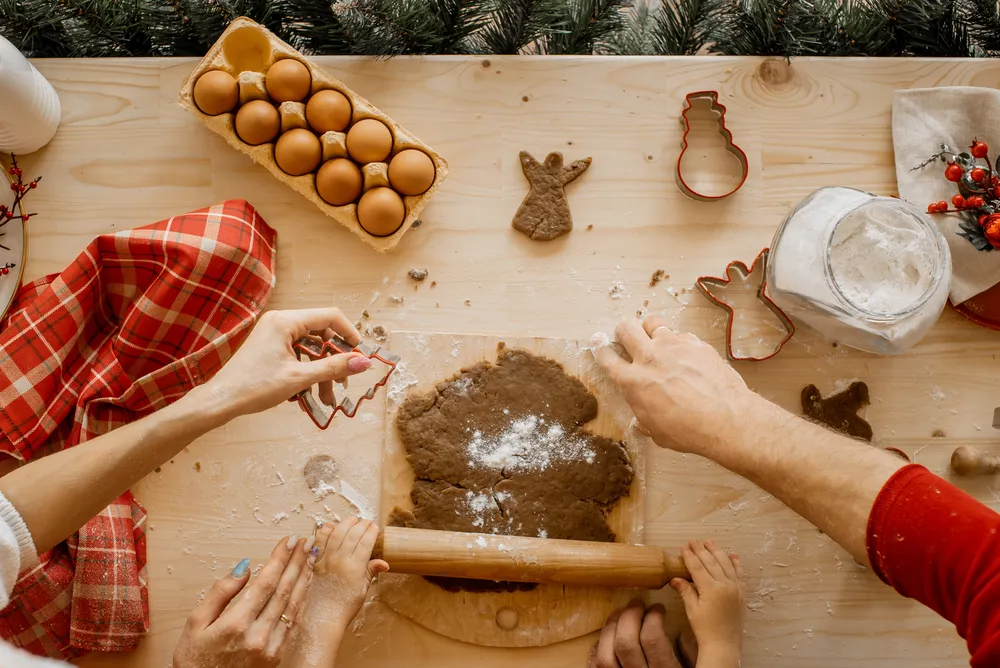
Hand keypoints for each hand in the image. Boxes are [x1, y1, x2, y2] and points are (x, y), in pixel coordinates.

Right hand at [173, 535, 316, 667]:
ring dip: (304, 578)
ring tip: (309, 557)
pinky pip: (293, 623)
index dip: (279, 559)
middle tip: (304, 541)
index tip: (287, 541)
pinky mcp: (276, 656)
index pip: (265, 582)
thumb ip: (220, 592)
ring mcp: (270, 647)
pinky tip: (304, 586)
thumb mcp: (196, 622)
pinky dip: (301, 601)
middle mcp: (258, 636)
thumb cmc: (195, 659)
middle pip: (284, 590)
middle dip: (296, 562)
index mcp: (236, 624)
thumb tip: (244, 567)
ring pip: (293, 605)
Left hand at [193, 307, 371, 420]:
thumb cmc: (255, 387)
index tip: (360, 355)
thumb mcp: (299, 378)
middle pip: (321, 333)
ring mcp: (274, 333)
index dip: (349, 334)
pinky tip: (311, 393)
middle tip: (343, 382)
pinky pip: (298, 353)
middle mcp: (280, 321)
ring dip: (322, 370)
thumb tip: (363, 362)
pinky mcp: (270, 346)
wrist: (221, 401)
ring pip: (311, 347)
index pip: (330, 317)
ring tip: (327, 397)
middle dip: (335, 359)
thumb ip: (334, 367)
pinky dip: (308, 371)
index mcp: (285, 321)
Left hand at [309, 518, 389, 629]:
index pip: (365, 543)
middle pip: (352, 535)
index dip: (371, 532)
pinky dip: (324, 531)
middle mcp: (340, 562)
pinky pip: (318, 542)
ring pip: (336, 534)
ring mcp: (325, 561)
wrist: (322, 618)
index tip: (375, 527)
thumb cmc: (344, 607)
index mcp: (355, 569)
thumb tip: (384, 563)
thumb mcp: (362, 590)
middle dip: (360, 525)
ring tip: (351, 520)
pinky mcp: (314, 562)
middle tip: (365, 521)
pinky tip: (330, 526)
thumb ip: (370, 572)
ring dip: (344, 524)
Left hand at [590, 600, 681, 667]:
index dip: (653, 617)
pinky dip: (598, 648)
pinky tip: (607, 638)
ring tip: (619, 617)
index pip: (652, 639)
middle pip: (625, 643)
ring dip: (610, 630)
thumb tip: (682, 634)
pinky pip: (596, 667)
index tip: (657, 608)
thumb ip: (690, 654)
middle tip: (637, 604)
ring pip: (605, 656)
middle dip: (629, 616)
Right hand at [593, 317, 760, 455]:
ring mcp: (673, 346)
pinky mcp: (695, 343)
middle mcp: (650, 358)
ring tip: (656, 340)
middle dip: (622, 331)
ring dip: (650, 330)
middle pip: (626, 328)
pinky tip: (685, 354)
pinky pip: (680, 334)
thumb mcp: (657, 432)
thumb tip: (639, 423)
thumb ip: (644, 420)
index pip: (607, 358)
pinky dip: (678, 341)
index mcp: (634, 382)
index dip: (600, 349)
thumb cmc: (689, 430)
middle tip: (627, 338)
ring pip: (652, 322)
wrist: (725, 418)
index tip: (599, 343)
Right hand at [669, 540, 744, 665]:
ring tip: (709, 542)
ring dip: (717, 552)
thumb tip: (675, 578)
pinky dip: (736, 563)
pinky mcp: (742, 594)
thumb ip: (685, 591)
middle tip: (693, 541)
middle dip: (701, 550)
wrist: (723, 645)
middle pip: (711, 562)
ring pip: (726, 564)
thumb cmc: (705, 629)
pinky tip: (732, 555)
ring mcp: (736, 588)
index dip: (690, 556)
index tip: (684, 547)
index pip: (697, 567)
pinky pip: (740, 574)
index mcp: (711, 589)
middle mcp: (725, 585)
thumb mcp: (692, 609)